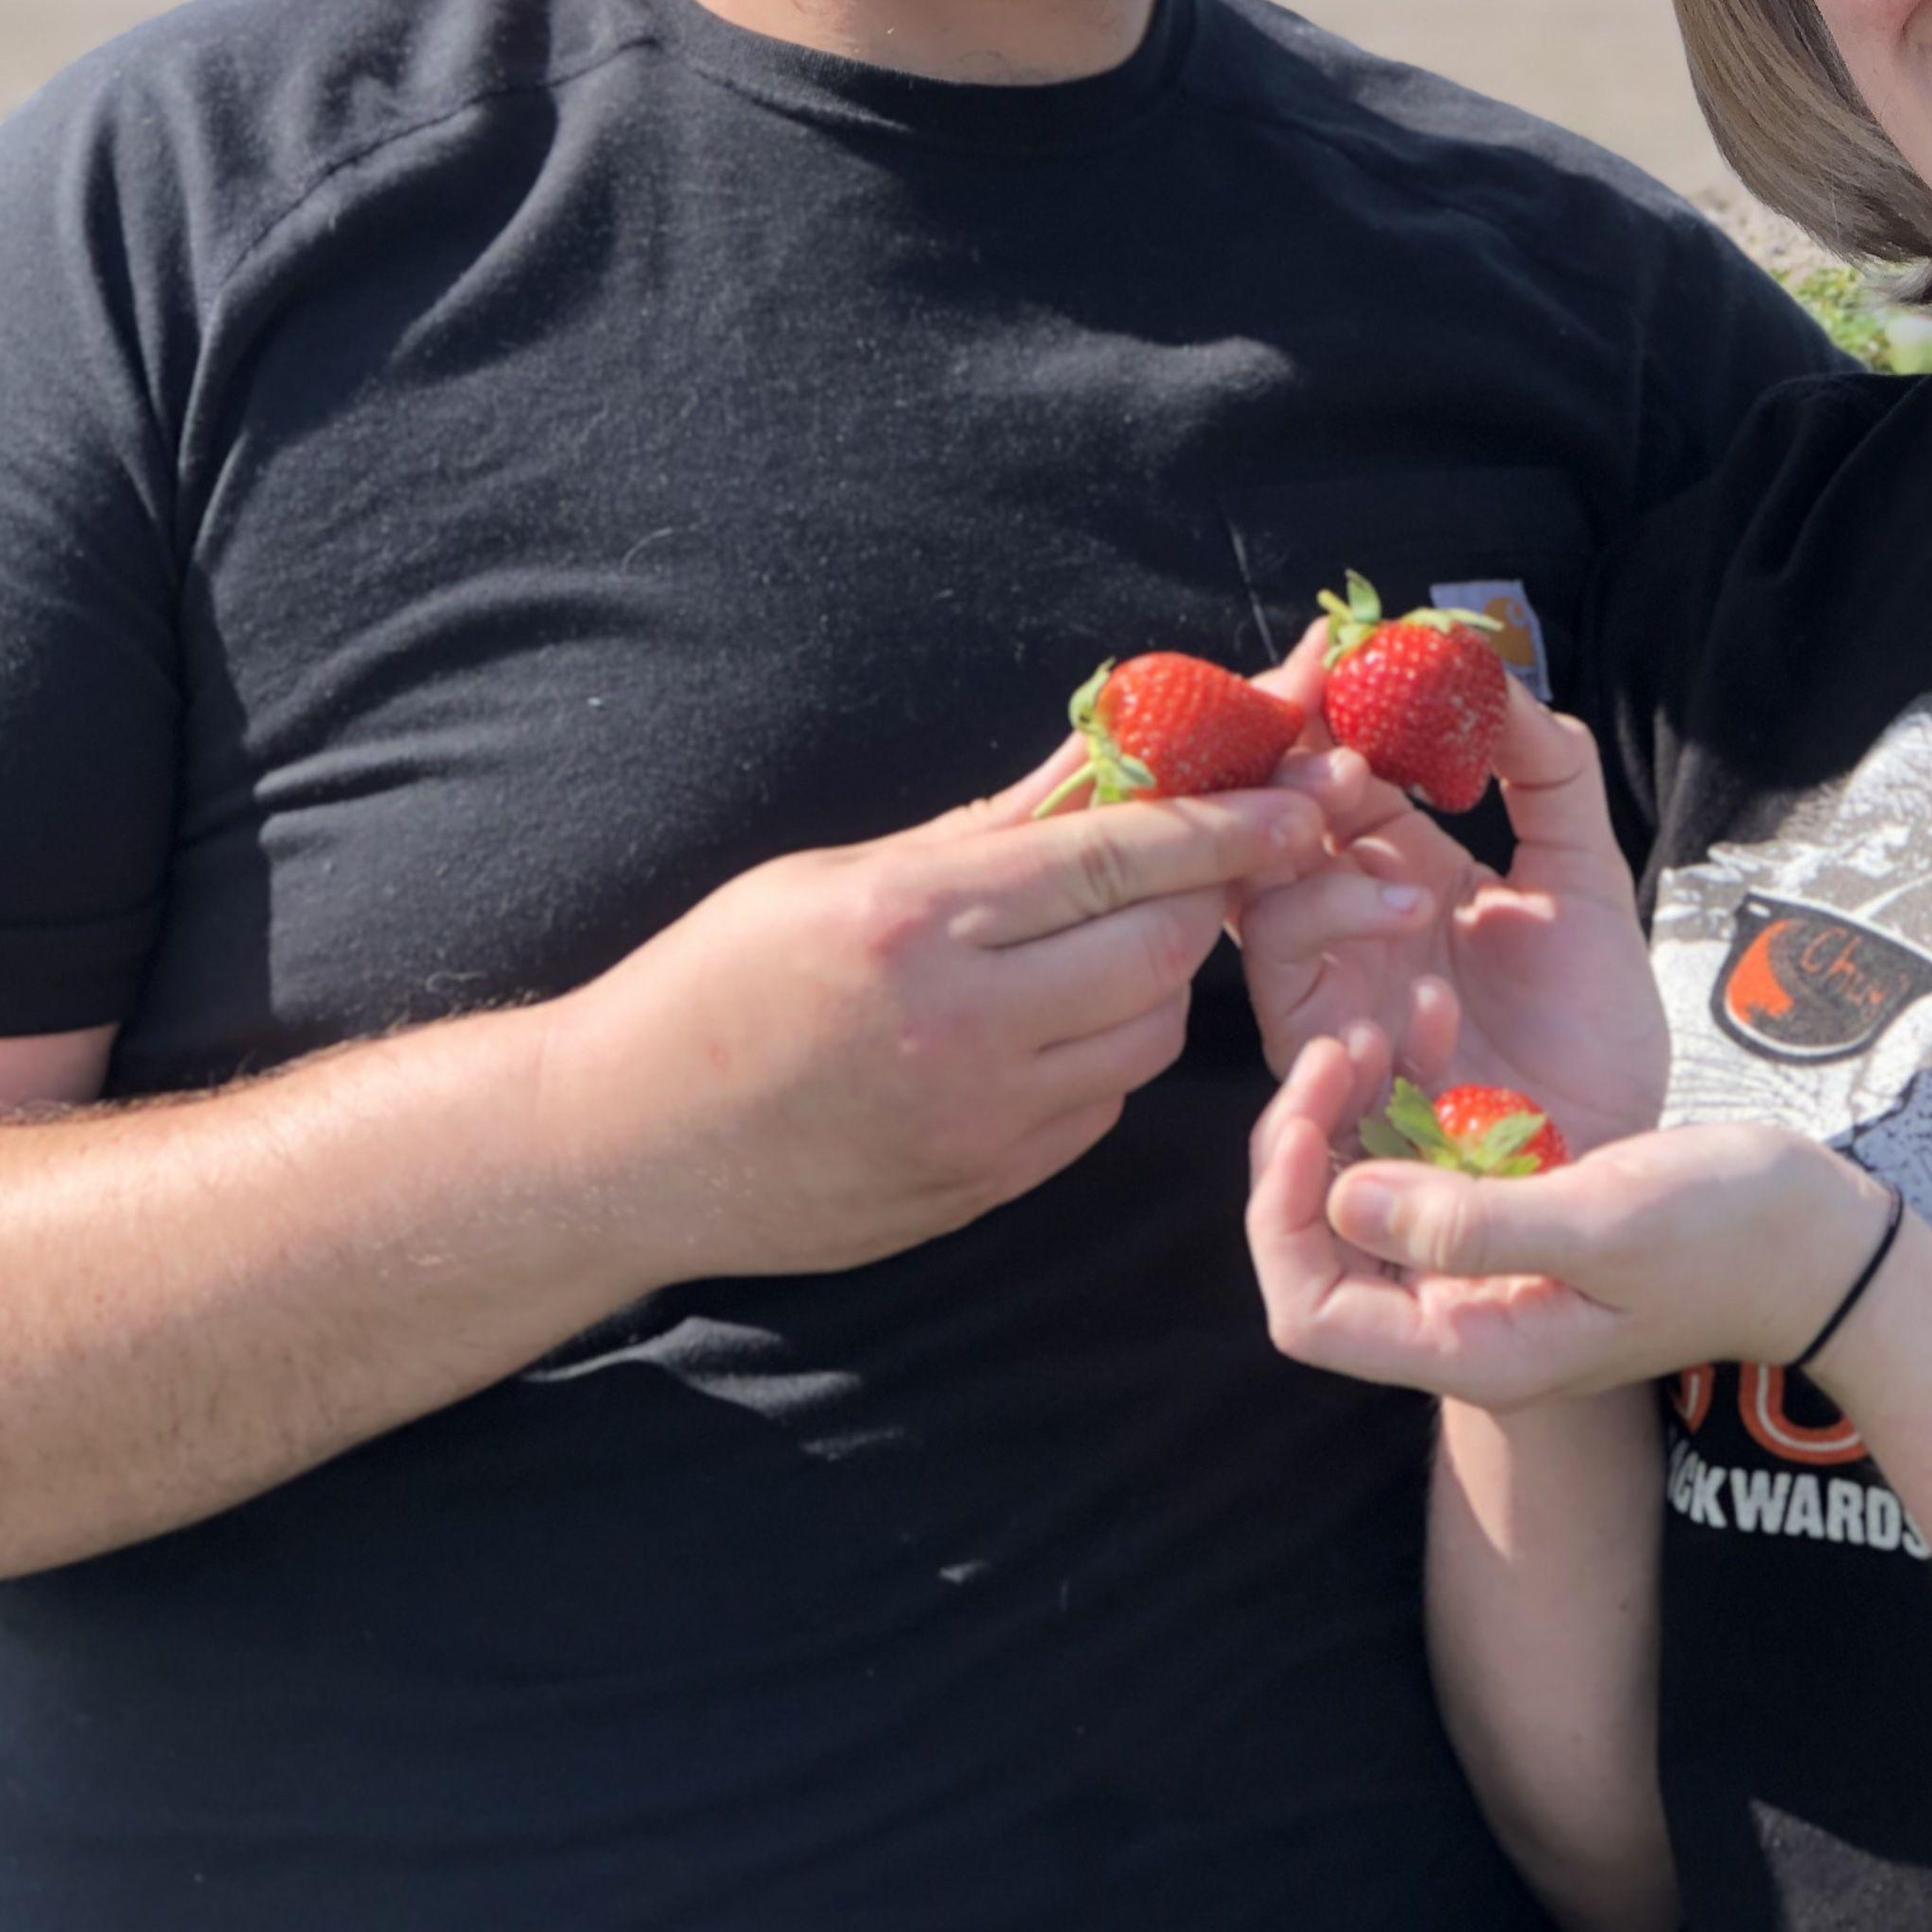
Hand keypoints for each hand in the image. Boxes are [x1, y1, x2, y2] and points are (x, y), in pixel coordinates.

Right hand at [546, 726, 1332, 1283]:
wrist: (623, 1148)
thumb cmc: (720, 981)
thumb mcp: (844, 873)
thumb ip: (998, 821)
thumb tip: (1117, 743)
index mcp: (914, 919)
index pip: (1120, 856)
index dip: (1231, 821)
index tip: (1309, 792)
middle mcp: (956, 1025)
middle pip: (1159, 949)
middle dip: (1203, 897)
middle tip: (1211, 862)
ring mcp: (974, 1122)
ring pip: (1147, 1037)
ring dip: (1154, 982)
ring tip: (1095, 946)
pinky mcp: (980, 1189)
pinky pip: (1098, 1109)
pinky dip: (1101, 1057)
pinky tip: (1046, 1028)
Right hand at [1235, 671, 1668, 1165]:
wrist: (1617, 1149)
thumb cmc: (1594, 1028)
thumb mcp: (1585, 874)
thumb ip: (1548, 770)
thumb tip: (1492, 676)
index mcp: (1400, 865)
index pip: (1331, 768)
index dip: (1323, 709)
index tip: (1337, 652)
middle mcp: (1347, 922)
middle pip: (1268, 830)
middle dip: (1289, 780)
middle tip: (1339, 751)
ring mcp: (1331, 992)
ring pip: (1259, 911)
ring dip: (1318, 881)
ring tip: (1409, 888)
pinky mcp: (1330, 1071)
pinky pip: (1289, 1007)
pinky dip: (1338, 975)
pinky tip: (1418, 980)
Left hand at [1246, 1026, 1896, 1411]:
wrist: (1819, 1237)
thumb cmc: (1730, 1236)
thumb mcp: (1602, 1222)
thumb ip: (1471, 1222)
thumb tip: (1338, 1199)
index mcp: (1474, 1349)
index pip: (1311, 1314)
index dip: (1279, 1217)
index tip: (1306, 1115)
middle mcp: (1462, 1320)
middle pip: (1318, 1253)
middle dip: (1304, 1150)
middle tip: (1340, 1047)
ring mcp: (1483, 1271)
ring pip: (1359, 1200)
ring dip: (1349, 1115)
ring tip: (1381, 1024)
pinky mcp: (1509, 1216)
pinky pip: (1419, 1165)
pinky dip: (1406, 1101)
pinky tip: (1427, 1028)